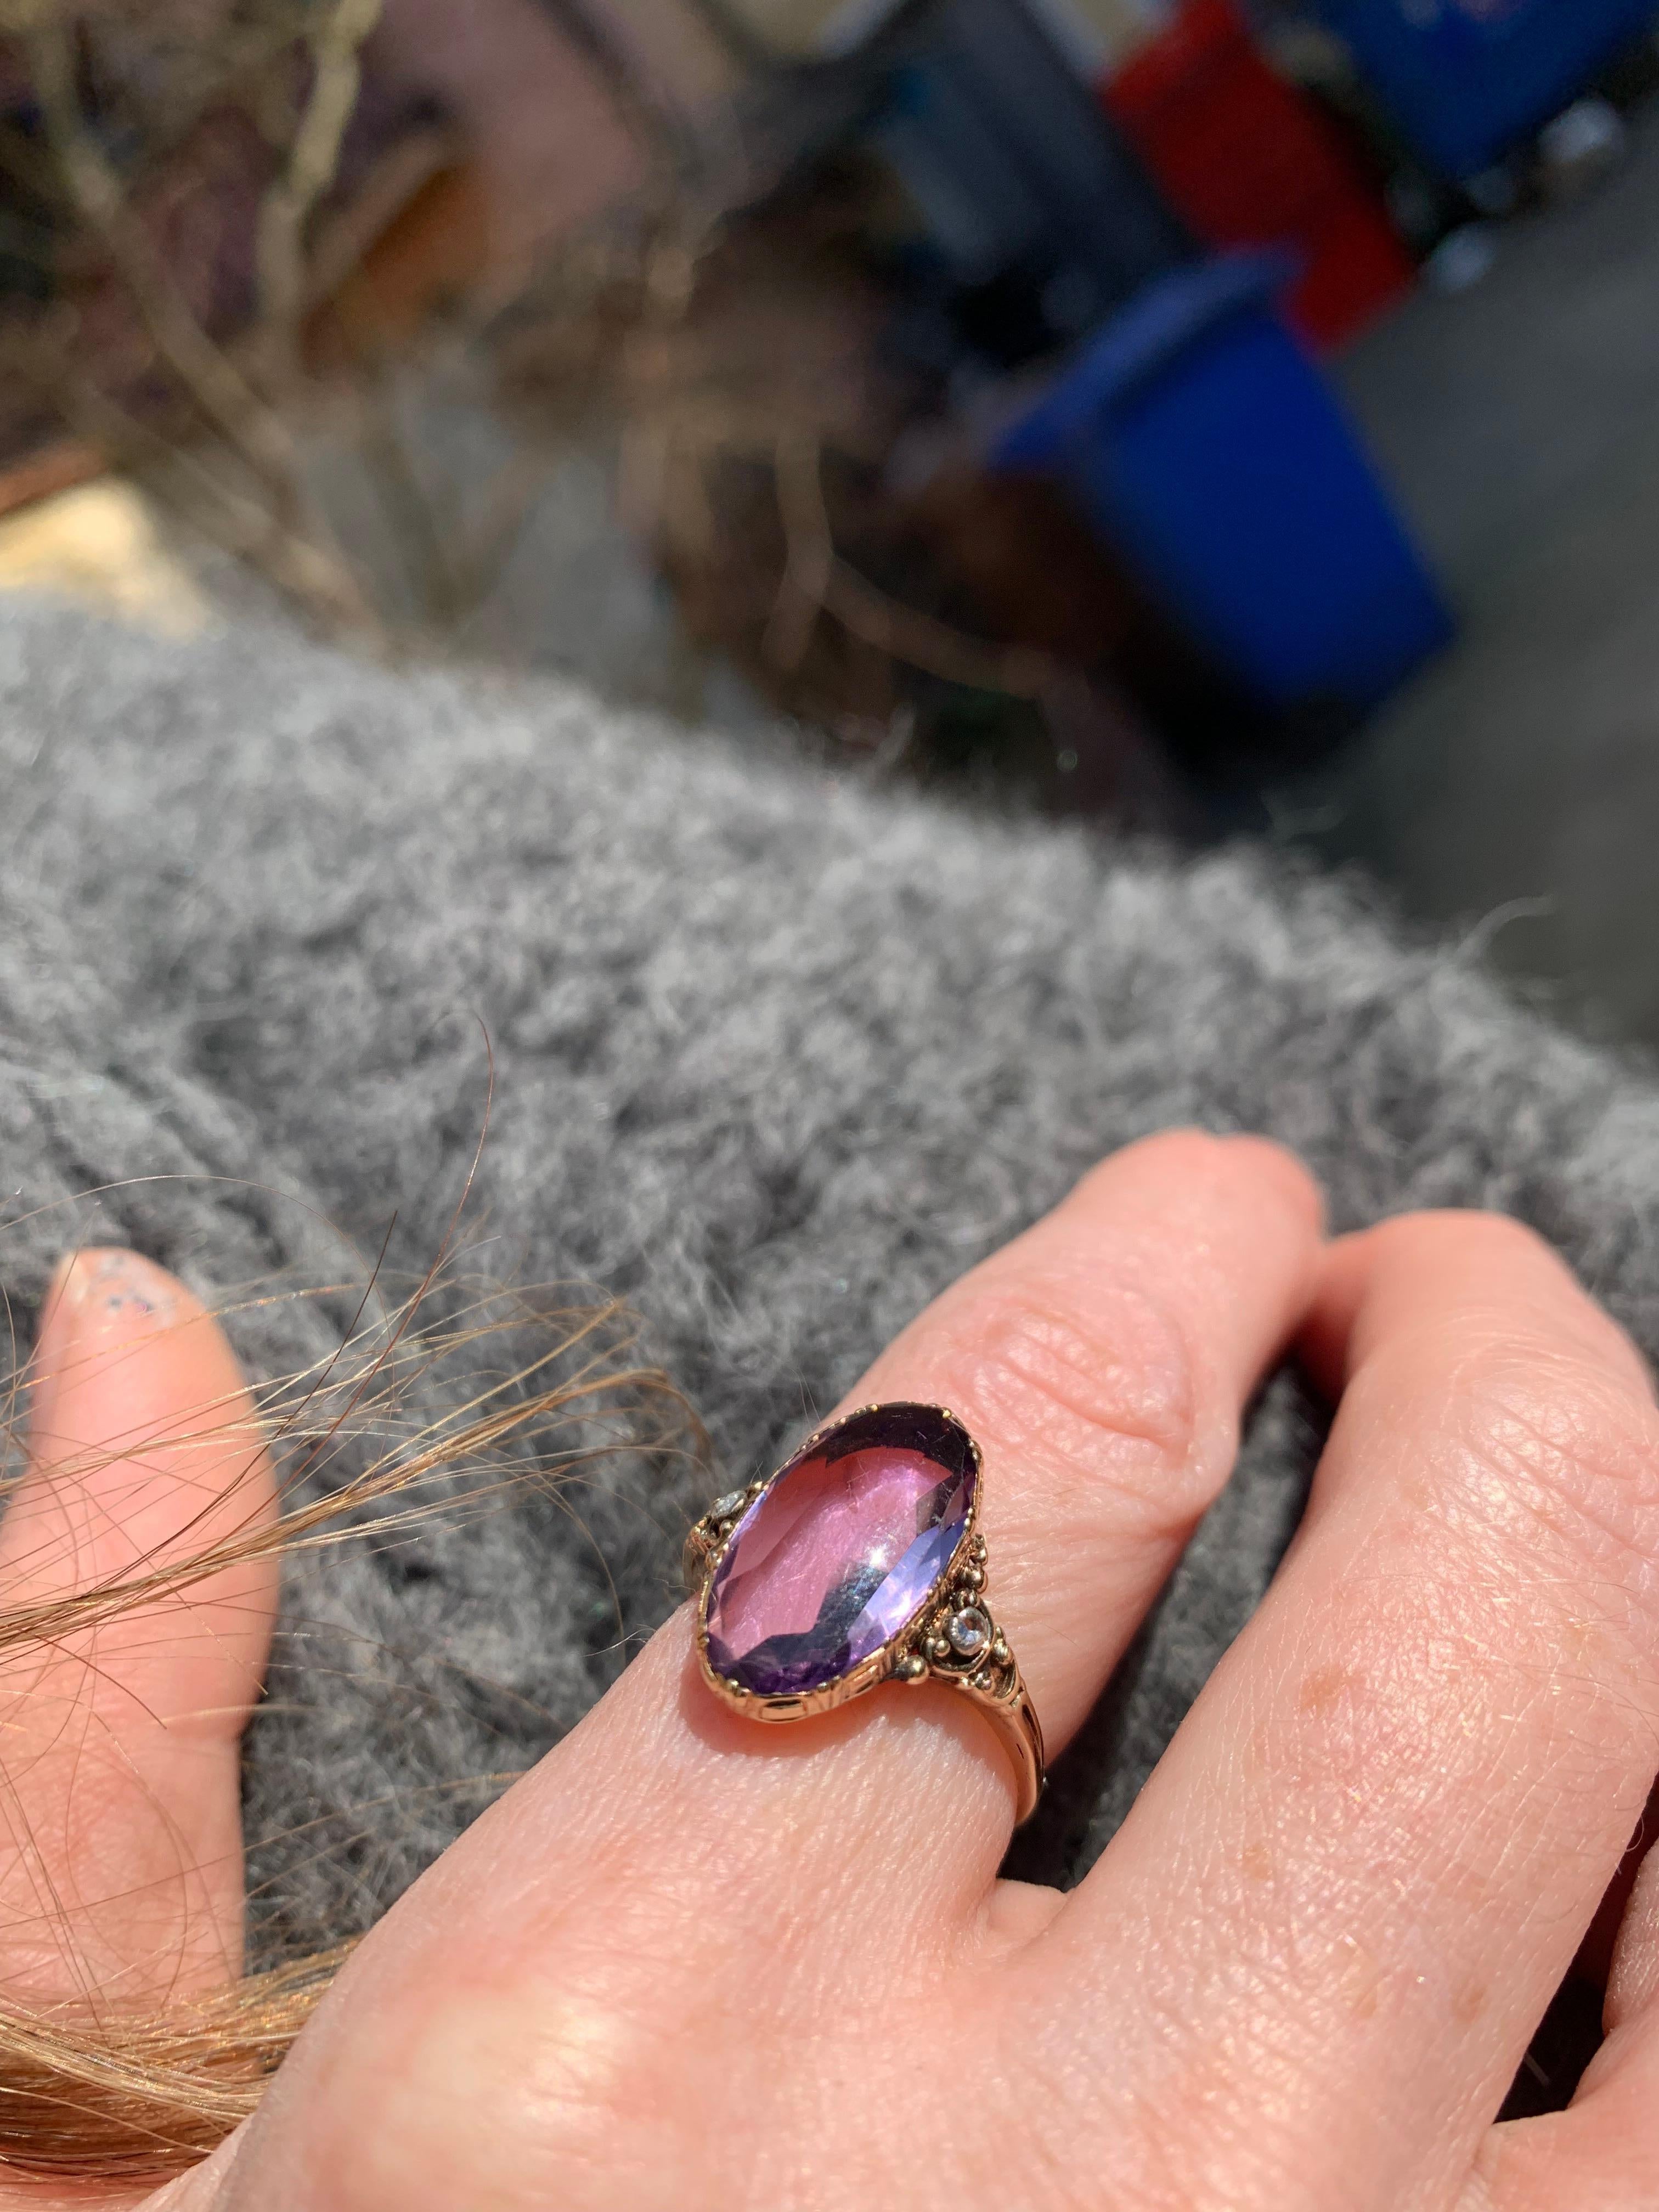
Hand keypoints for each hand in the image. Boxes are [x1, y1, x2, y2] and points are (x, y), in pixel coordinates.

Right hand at [14, 1134, 1658, 2210]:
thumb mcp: (45, 2185)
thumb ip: (90, 1723)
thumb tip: (130, 1314)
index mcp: (599, 2083)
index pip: (1002, 1453)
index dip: (1160, 1252)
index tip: (1218, 1204)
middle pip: (1486, 1598)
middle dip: (1491, 1353)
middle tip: (1432, 1303)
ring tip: (1578, 1560)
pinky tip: (1618, 1899)